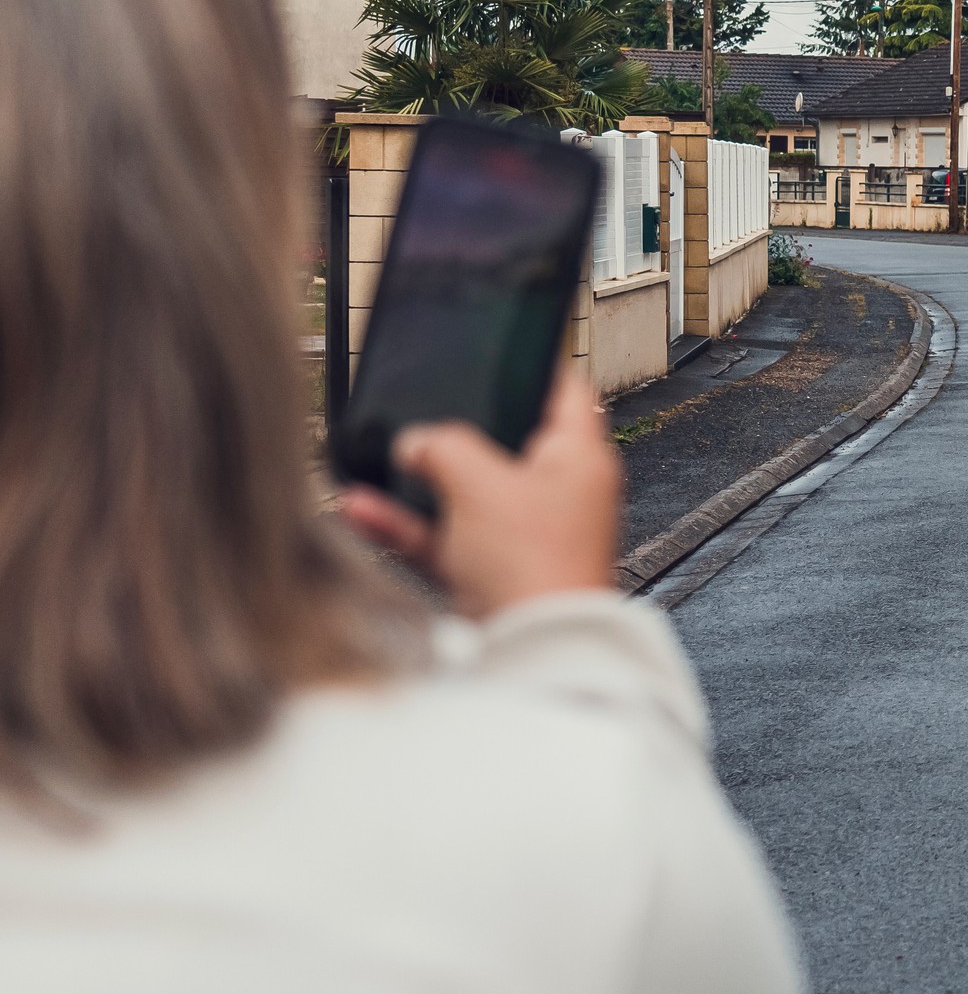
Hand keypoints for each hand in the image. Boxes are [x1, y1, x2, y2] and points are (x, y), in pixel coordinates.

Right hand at [342, 373, 622, 618]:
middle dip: (455, 430)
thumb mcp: (481, 484)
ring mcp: (526, 533)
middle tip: (419, 410)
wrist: (535, 649)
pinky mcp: (496, 571)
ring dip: (420, 481)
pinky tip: (363, 509)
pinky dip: (408, 524)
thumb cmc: (536, 567)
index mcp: (579, 458)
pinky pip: (446, 536)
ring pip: (467, 492)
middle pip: (504, 442)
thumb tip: (418, 442)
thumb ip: (444, 447)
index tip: (497, 345)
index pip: (563, 389)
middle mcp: (560, 492)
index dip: (530, 362)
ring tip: (380, 462)